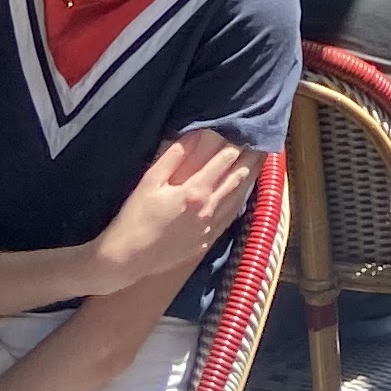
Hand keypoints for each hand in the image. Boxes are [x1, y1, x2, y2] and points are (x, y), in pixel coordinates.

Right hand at [92, 128, 253, 291]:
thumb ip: (173, 157)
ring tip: (260, 165)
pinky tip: (242, 196)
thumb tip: (193, 135)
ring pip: (237, 199)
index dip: (236, 145)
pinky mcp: (205, 242)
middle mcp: (208, 209)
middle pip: (236, 179)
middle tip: (263, 145)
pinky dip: (239, 203)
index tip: (246, 132)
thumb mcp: (149, 181)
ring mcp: (209, 228)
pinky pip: (229, 218)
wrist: (128, 259)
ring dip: (250, 180)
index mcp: (195, 191)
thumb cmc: (135, 217)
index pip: (224, 161)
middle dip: (250, 160)